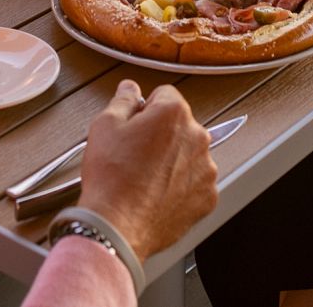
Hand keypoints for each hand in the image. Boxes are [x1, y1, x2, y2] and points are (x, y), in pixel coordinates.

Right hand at [76, 80, 218, 261]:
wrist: (118, 224)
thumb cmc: (112, 177)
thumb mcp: (105, 125)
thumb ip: (123, 99)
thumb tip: (130, 89)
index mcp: (174, 114)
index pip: (165, 95)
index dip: (146, 108)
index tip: (137, 123)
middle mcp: (197, 137)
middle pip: (180, 125)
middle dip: (161, 134)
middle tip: (136, 152)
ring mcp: (206, 169)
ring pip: (189, 154)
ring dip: (173, 159)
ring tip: (145, 176)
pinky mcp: (207, 197)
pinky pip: (195, 182)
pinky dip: (180, 186)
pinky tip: (157, 192)